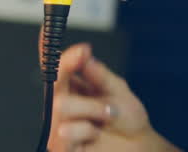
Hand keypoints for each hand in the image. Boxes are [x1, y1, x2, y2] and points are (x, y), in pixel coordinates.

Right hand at [49, 43, 179, 151]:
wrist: (137, 144)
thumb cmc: (125, 117)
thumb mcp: (117, 89)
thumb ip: (99, 73)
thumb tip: (84, 54)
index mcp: (71, 87)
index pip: (55, 67)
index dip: (50, 51)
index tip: (67, 45)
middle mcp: (60, 105)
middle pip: (55, 85)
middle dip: (85, 86)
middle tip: (108, 101)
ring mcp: (58, 127)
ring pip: (61, 106)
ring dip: (92, 110)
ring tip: (107, 117)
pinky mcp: (60, 147)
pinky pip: (65, 133)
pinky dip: (87, 130)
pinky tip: (95, 134)